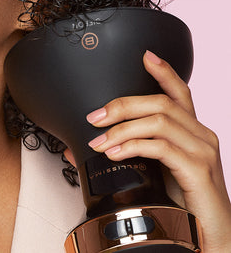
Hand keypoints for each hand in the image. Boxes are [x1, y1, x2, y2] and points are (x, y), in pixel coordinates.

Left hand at [64, 50, 230, 251]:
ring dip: (122, 128)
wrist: (210, 239)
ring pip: (159, 120)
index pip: (179, 92)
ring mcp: (202, 151)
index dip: (163, 72)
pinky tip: (116, 153)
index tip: (145, 56)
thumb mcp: (152, 171)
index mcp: (190, 131)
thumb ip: (125, 154)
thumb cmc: (182, 202)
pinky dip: (133, 146)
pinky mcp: (198, 170)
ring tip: (99, 141)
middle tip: (94, 117)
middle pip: (160, 102)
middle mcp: (200, 134)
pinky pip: (162, 147)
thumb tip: (81, 147)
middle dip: (122, 105)